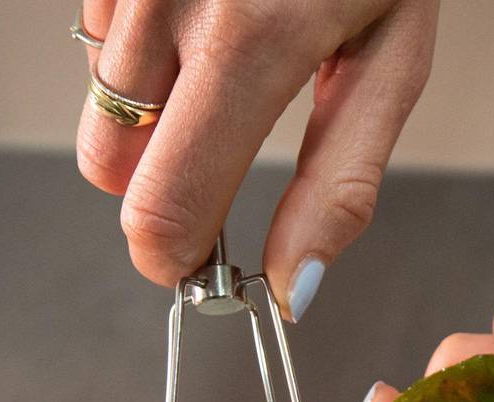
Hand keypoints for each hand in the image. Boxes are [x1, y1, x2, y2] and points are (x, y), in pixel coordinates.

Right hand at [76, 0, 437, 319]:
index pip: (163, 205)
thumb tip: (294, 284)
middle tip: (218, 159)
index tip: (201, 264)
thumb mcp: (392, 62)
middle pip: (108, 166)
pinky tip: (200, 13)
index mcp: (252, 40)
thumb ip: (342, 182)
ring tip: (223, 63)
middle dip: (158, 186)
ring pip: (101, 103)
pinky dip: (145, 49)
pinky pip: (101, 37)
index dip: (175, 256)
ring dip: (152, 113)